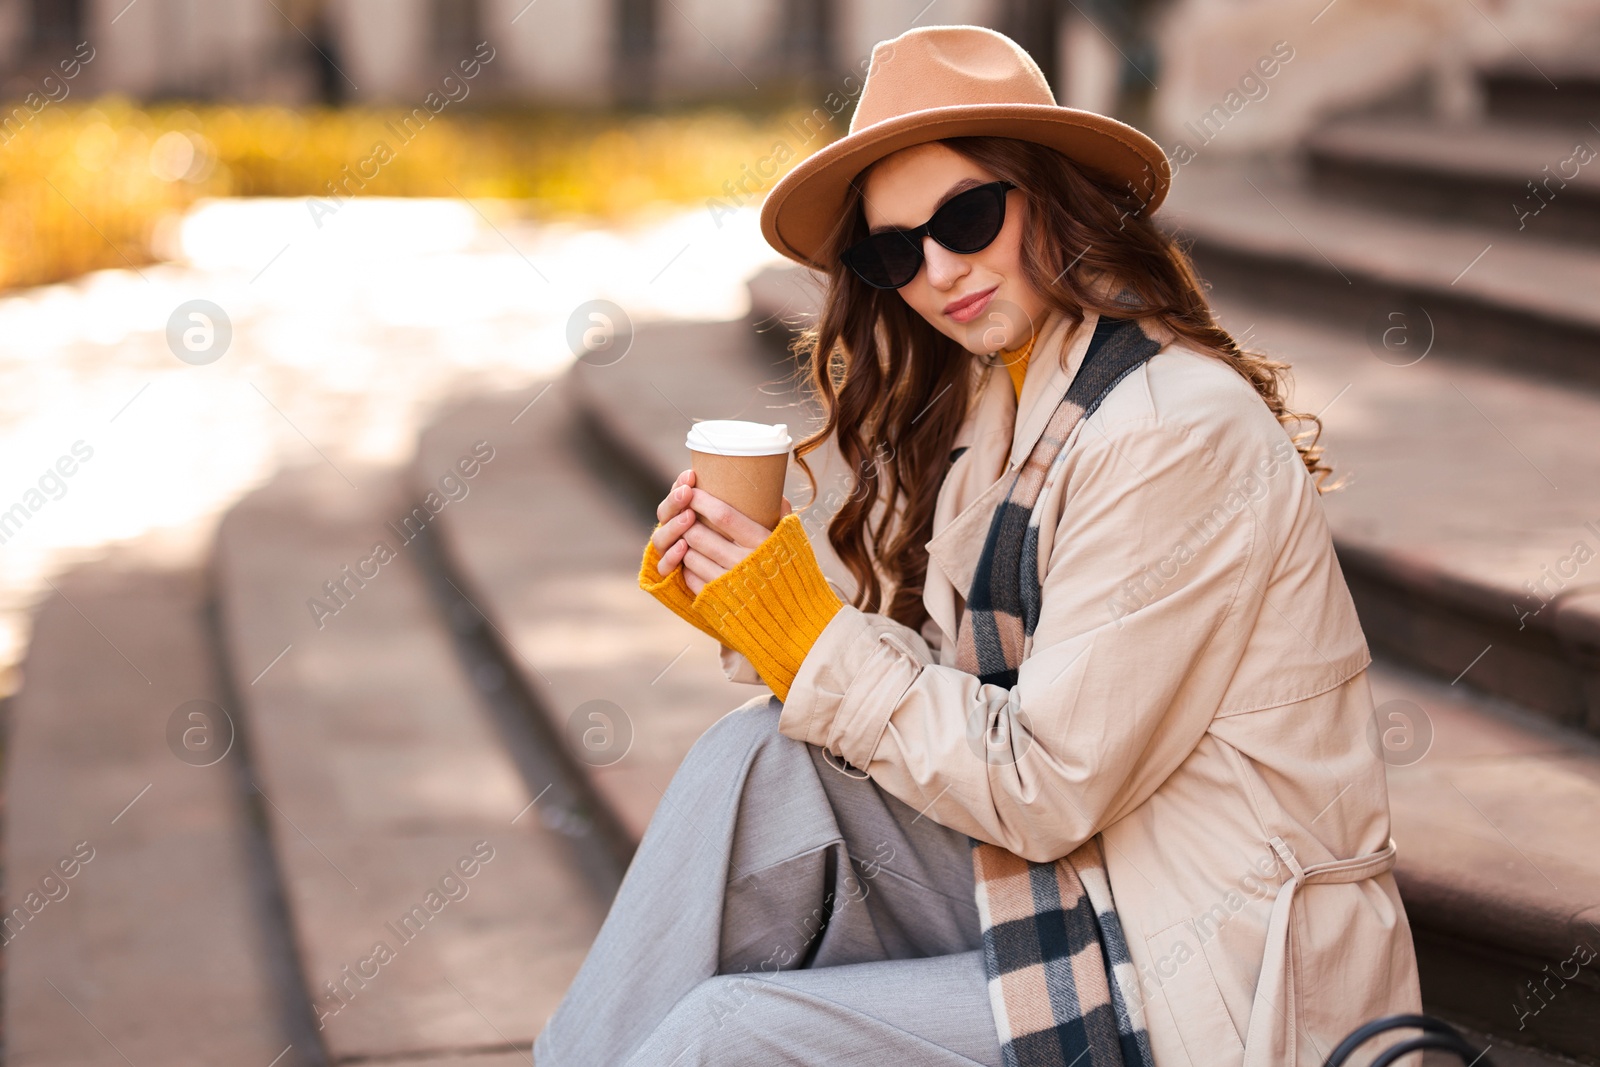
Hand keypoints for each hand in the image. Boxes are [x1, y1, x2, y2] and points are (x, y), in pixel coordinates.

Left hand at [652, 468, 793, 595]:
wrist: (795, 620)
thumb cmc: (794, 576)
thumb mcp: (794, 544)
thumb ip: (784, 519)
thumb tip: (777, 495)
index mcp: (762, 544)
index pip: (723, 515)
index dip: (702, 500)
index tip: (692, 490)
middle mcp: (742, 564)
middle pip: (700, 535)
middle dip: (686, 521)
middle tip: (684, 513)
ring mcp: (727, 584)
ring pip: (691, 555)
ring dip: (684, 543)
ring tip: (688, 535)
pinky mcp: (716, 601)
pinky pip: (691, 578)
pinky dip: (687, 566)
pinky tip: (693, 559)